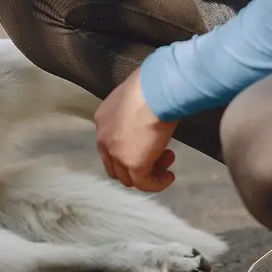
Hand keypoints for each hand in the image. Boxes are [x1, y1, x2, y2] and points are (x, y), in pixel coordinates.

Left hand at [94, 71, 178, 191]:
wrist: (153, 91)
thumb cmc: (149, 87)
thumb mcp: (136, 99)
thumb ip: (136, 112)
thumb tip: (149, 115)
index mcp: (103, 120)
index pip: (110, 145)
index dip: (129, 149)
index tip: (149, 143)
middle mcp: (104, 139)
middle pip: (115, 165)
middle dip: (137, 164)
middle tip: (160, 154)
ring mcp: (116, 154)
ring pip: (128, 177)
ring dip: (149, 173)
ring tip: (167, 161)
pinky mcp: (132, 164)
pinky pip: (143, 184)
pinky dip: (157, 184)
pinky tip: (169, 176)